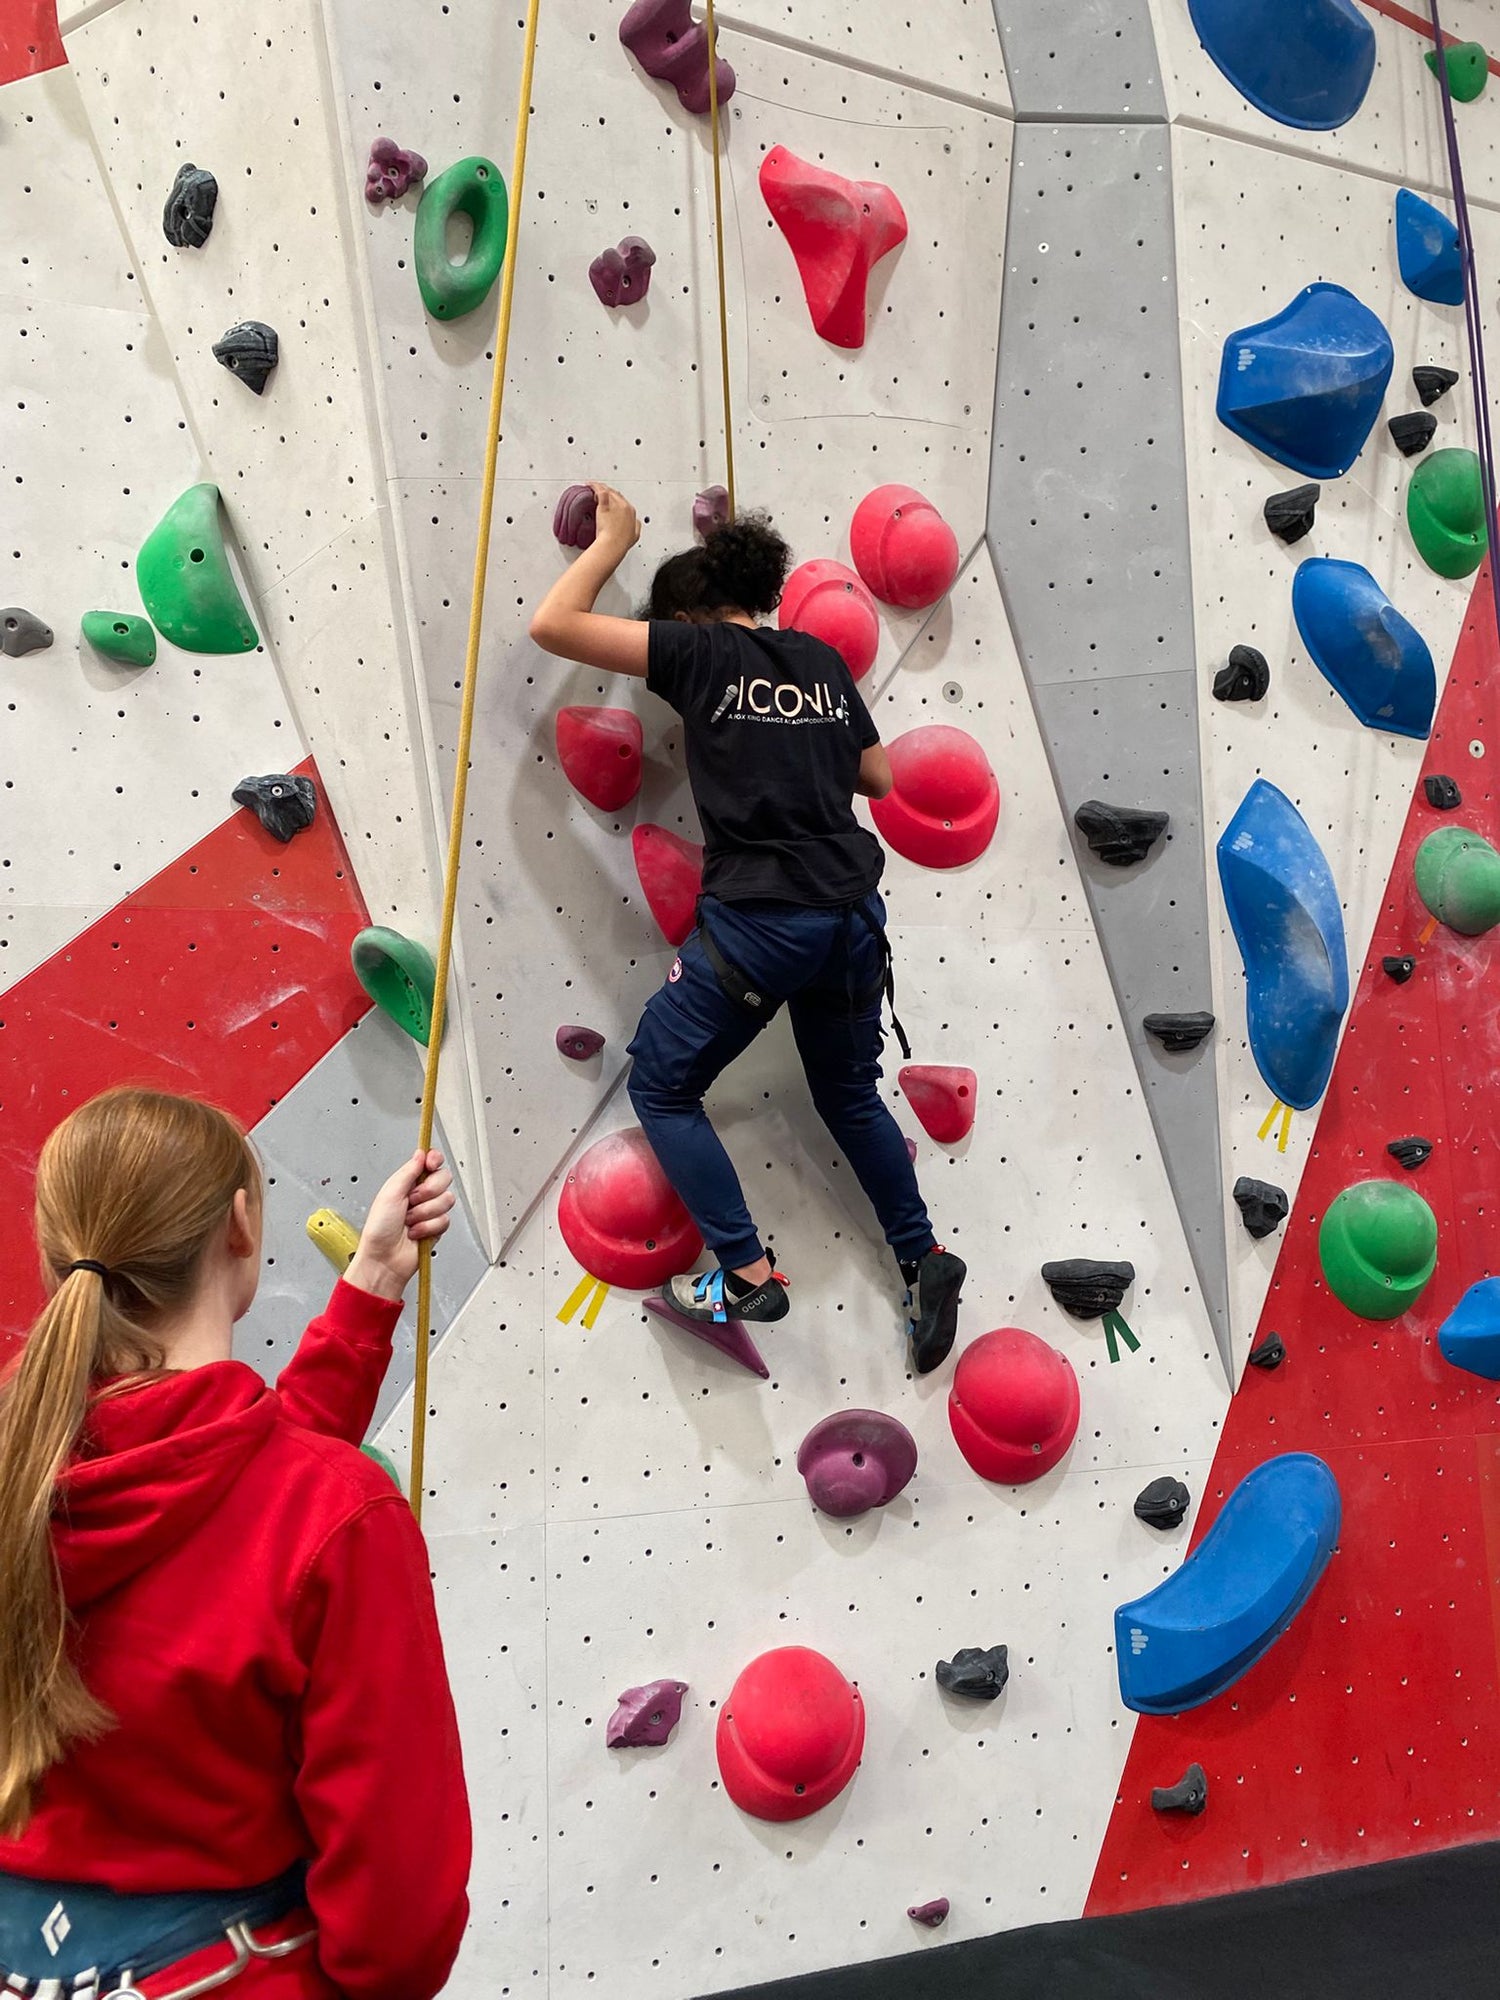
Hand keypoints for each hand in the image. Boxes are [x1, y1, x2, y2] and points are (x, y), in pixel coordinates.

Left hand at [344, 1150, 455, 1301]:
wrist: (384, 1259)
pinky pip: (445, 1220)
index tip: (430, 1165)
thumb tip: (420, 1154)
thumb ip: (408, 1171)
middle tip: (412, 1201)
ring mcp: (430, 1211)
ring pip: (446, 1200)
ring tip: (410, 1221)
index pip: (430, 1162)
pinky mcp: (437, 1227)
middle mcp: (420, 1194)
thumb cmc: (379, 1229)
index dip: (434, 1160)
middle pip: (443, 1178)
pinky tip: (416, 1232)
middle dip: (428, 1191)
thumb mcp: (390, 1193)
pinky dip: (429, 1227)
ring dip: (425, 1213)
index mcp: (407, 1182)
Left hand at [590, 482, 640, 555]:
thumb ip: (636, 527)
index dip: (616, 499)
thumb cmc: (621, 542)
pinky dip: (594, 486)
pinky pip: (600, 491)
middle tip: (601, 493)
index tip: (611, 500)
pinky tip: (590, 485)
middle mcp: (624, 506)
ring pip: (608, 491)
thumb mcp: (635, 535)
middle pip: (616, 494)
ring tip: (594, 487)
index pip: (623, 500)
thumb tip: (636, 523)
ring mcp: (614, 504)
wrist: (613, 544)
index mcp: (631, 512)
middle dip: (609, 492)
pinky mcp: (604, 505)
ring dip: (601, 488)